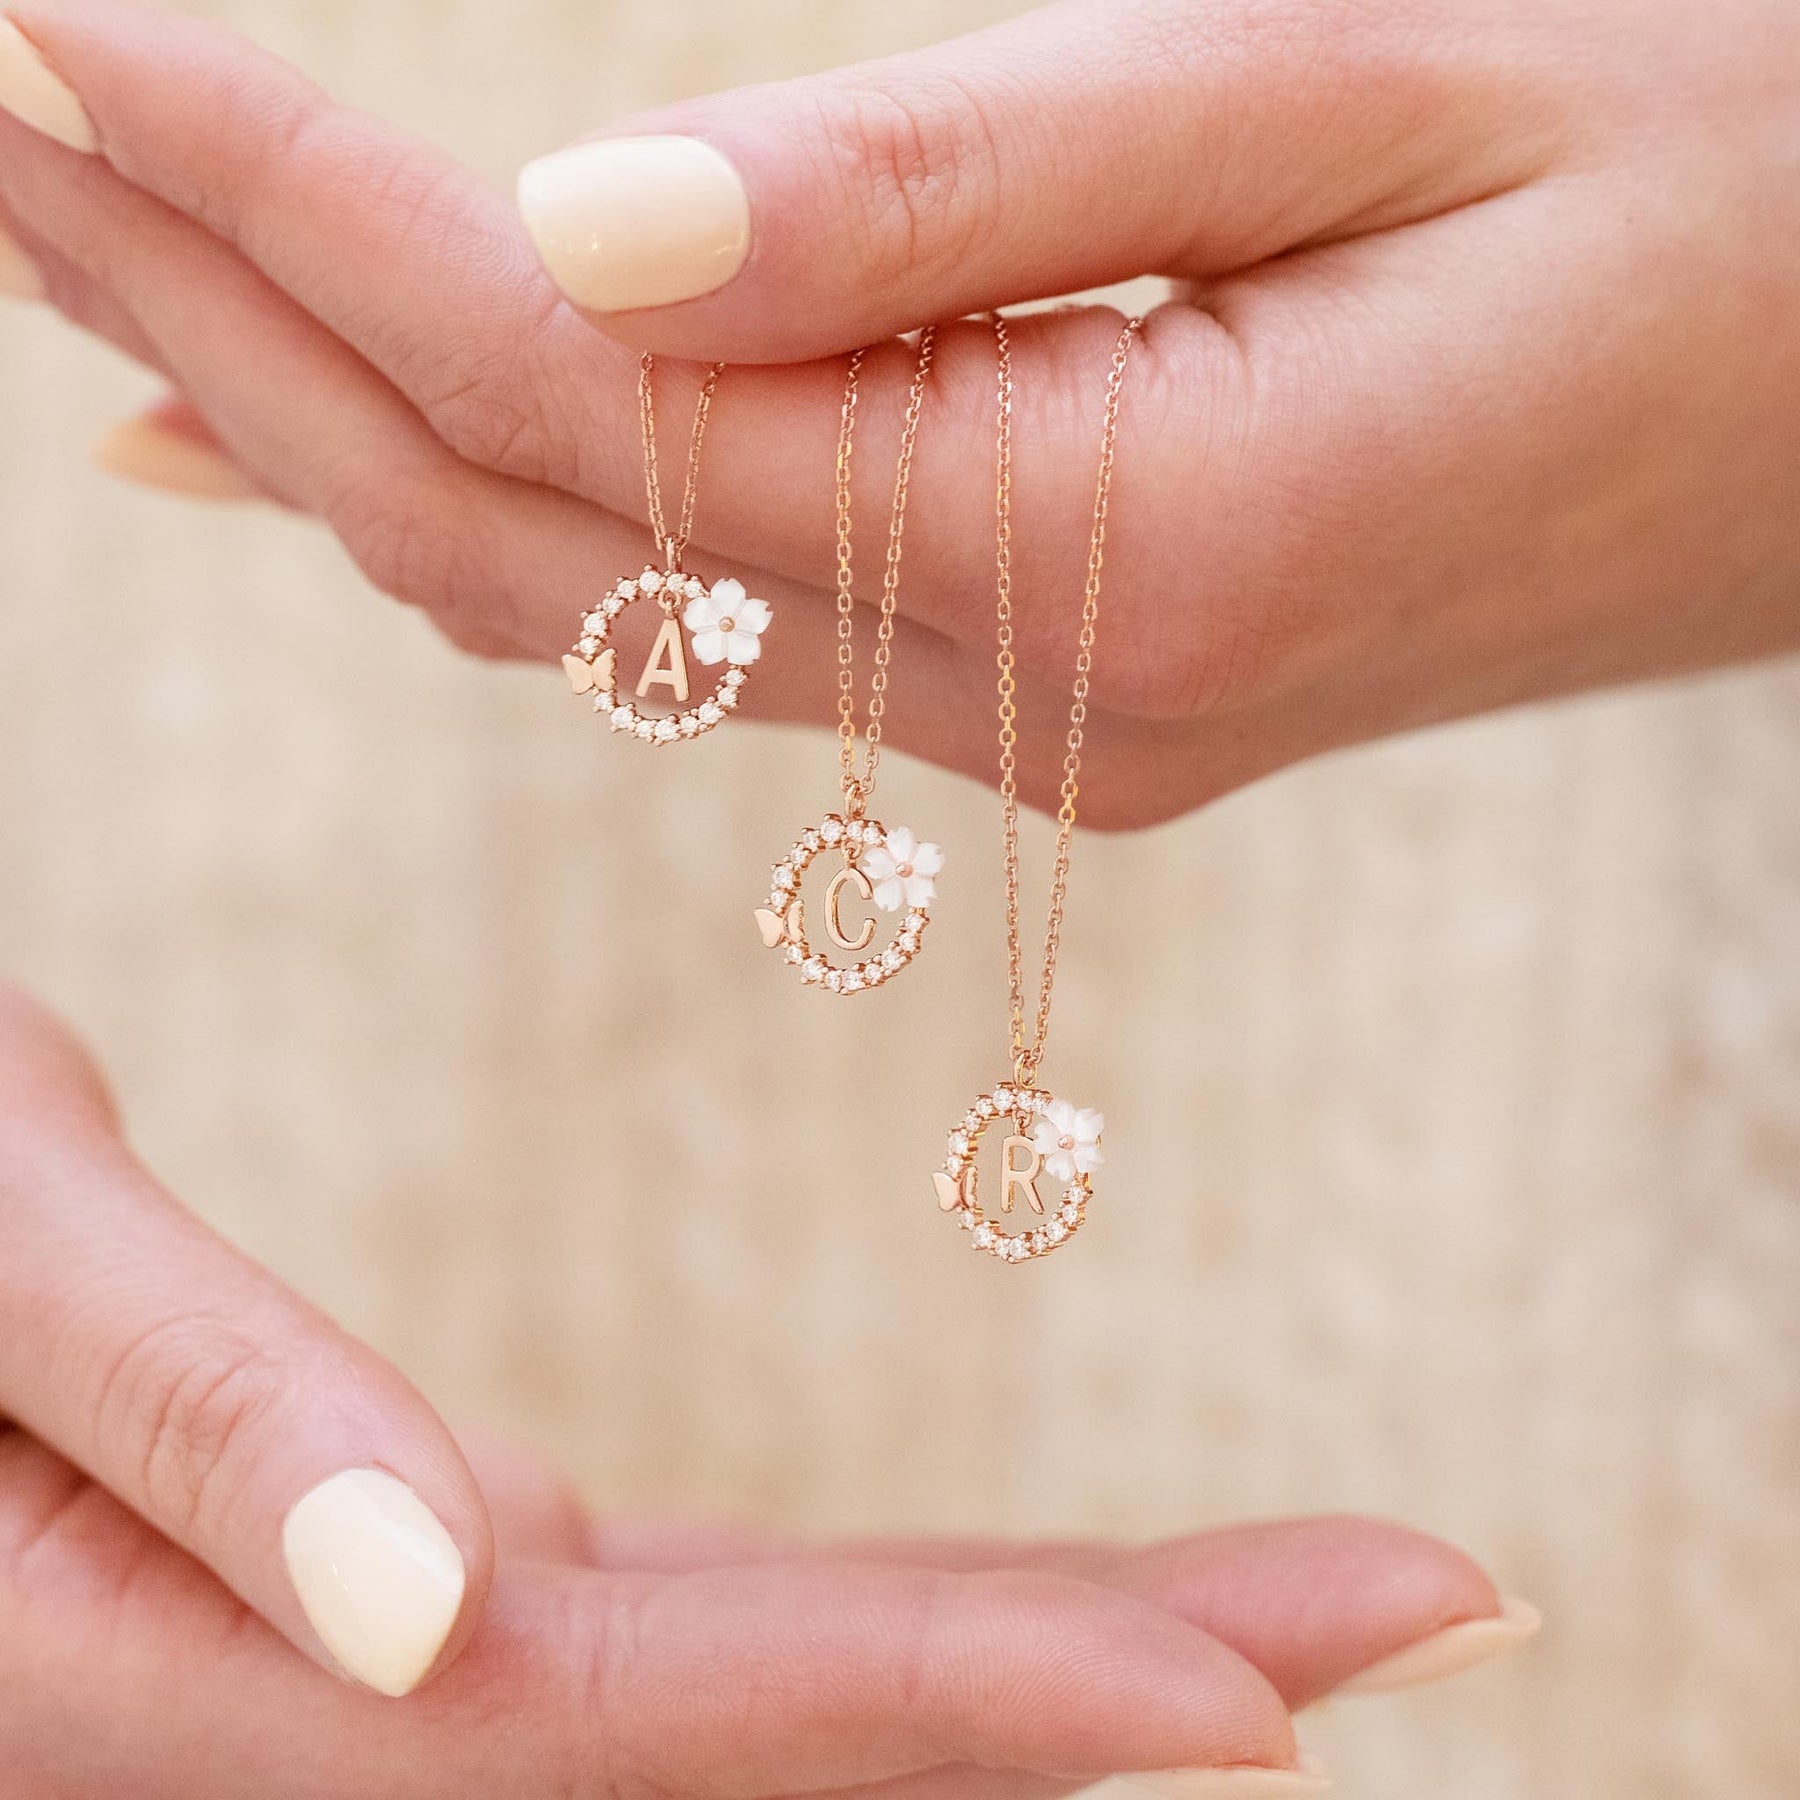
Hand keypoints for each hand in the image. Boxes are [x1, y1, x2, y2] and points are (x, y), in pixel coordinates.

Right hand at [0, 986, 1532, 1795]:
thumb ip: (189, 1404)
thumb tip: (427, 1601)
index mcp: (226, 1661)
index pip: (671, 1705)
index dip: (987, 1698)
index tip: (1284, 1684)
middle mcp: (349, 1694)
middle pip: (785, 1725)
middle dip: (1120, 1671)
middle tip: (1429, 1602)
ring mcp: (401, 1645)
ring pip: (762, 1688)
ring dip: (1028, 1650)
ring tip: (1287, 1604)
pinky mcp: (422, 1576)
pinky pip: (684, 1625)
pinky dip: (872, 1630)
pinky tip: (1008, 1611)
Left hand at [2, 0, 1796, 825]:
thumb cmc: (1733, 190)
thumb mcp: (1389, 78)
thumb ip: (967, 188)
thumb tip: (578, 222)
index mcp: (1130, 552)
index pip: (599, 394)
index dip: (302, 209)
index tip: (58, 37)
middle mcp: (1053, 695)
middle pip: (540, 531)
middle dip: (228, 319)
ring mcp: (1048, 725)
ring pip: (597, 602)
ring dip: (320, 419)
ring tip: (89, 252)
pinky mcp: (1068, 689)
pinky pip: (706, 630)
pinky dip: (494, 521)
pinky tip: (333, 449)